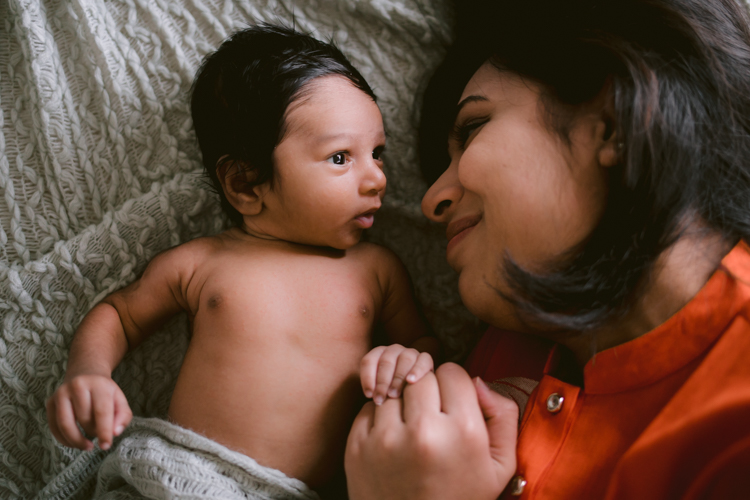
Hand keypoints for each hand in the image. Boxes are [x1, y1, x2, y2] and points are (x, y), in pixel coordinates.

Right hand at [46, 374, 131, 450]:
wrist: (86, 373)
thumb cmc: (105, 391)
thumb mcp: (120, 399)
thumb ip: (123, 416)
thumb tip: (115, 433)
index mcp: (99, 384)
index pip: (101, 412)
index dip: (104, 432)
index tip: (106, 446)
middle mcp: (78, 386)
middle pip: (84, 419)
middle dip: (93, 432)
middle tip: (99, 435)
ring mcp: (61, 393)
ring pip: (65, 424)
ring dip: (76, 440)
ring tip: (87, 445)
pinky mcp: (50, 402)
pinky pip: (54, 427)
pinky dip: (64, 440)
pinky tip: (75, 442)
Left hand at [346, 363, 517, 499]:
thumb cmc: (459, 499)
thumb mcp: (500, 467)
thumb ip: (502, 416)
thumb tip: (478, 381)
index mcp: (463, 433)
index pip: (453, 372)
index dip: (455, 385)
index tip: (453, 403)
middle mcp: (423, 432)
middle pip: (421, 377)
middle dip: (429, 391)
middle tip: (433, 416)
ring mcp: (385, 439)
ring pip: (393, 390)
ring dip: (403, 403)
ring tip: (412, 431)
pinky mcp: (357, 447)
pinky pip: (369, 408)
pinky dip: (380, 418)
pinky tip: (394, 441)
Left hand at [360, 344, 433, 404]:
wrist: (413, 394)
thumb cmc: (390, 393)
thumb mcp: (378, 390)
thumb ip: (373, 389)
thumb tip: (371, 396)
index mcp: (378, 353)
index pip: (369, 360)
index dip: (367, 378)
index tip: (369, 395)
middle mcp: (394, 350)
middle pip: (386, 361)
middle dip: (382, 382)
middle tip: (380, 399)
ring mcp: (410, 352)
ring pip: (404, 360)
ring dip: (397, 378)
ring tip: (393, 395)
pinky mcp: (426, 359)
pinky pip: (423, 360)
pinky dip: (417, 370)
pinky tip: (411, 381)